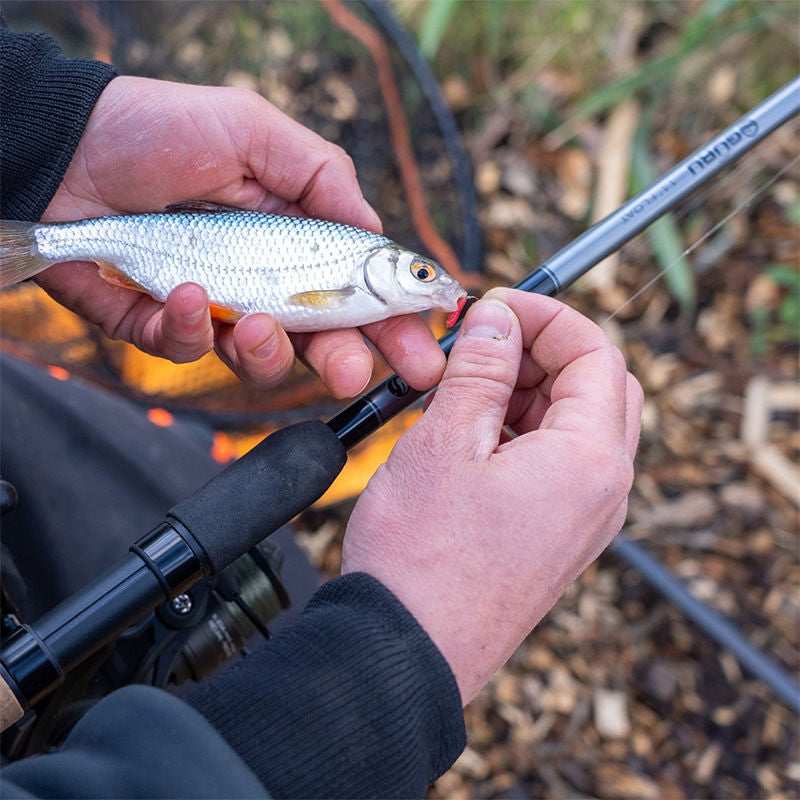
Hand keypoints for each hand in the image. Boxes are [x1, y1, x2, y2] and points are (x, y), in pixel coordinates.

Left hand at [40, 76, 445, 396]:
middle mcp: (263, 280)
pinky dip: (193, 328)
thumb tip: (375, 228)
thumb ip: (323, 176)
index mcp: (295, 238)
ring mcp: (216, 307)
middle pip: (320, 341)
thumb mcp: (254, 129)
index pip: (357, 291)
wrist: (61, 148)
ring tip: (259, 322)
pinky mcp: (162, 324)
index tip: (425, 349)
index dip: (395, 322)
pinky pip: (190, 349)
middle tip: (356, 373)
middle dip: (346, 363)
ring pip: (262, 361)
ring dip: (271, 352)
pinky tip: (187, 292)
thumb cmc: (157, 127)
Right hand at [342, 289, 642, 702]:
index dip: (547, 316)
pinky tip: (468, 432)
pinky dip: (519, 432)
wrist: (405, 653)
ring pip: (574, 425)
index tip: (497, 306)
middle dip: (541, 352)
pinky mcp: (555, 537)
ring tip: (462, 388)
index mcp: (590, 461)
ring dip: (526, 391)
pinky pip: (555, 464)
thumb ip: (481, 369)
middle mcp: (602, 492)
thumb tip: (499, 319)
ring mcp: (582, 520)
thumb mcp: (446, 442)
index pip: (597, 354)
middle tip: (480, 343)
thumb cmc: (421, 558)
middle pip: (596, 388)